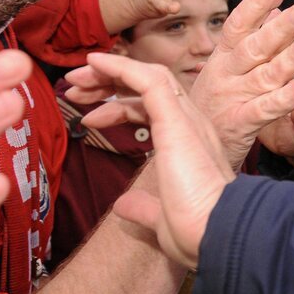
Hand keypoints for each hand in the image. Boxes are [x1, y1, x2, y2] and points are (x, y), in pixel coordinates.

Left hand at [68, 52, 233, 269]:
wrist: (217, 231)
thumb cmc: (197, 229)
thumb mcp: (161, 216)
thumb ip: (143, 206)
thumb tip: (125, 205)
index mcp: (189, 144)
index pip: (153, 110)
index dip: (120, 108)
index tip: (89, 116)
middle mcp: (192, 124)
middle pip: (148, 89)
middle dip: (109, 85)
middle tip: (76, 90)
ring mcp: (186, 119)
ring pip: (148, 79)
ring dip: (110, 74)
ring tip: (76, 80)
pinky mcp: (177, 118)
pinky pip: (149, 81)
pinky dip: (121, 67)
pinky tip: (96, 62)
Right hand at [187, 0, 293, 168]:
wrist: (189, 154)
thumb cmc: (215, 106)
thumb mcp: (228, 70)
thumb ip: (252, 40)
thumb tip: (275, 9)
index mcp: (221, 58)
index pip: (239, 24)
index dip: (259, 2)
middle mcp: (225, 75)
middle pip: (254, 47)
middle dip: (280, 28)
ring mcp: (232, 99)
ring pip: (266, 75)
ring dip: (290, 58)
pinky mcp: (240, 124)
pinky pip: (267, 109)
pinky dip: (288, 97)